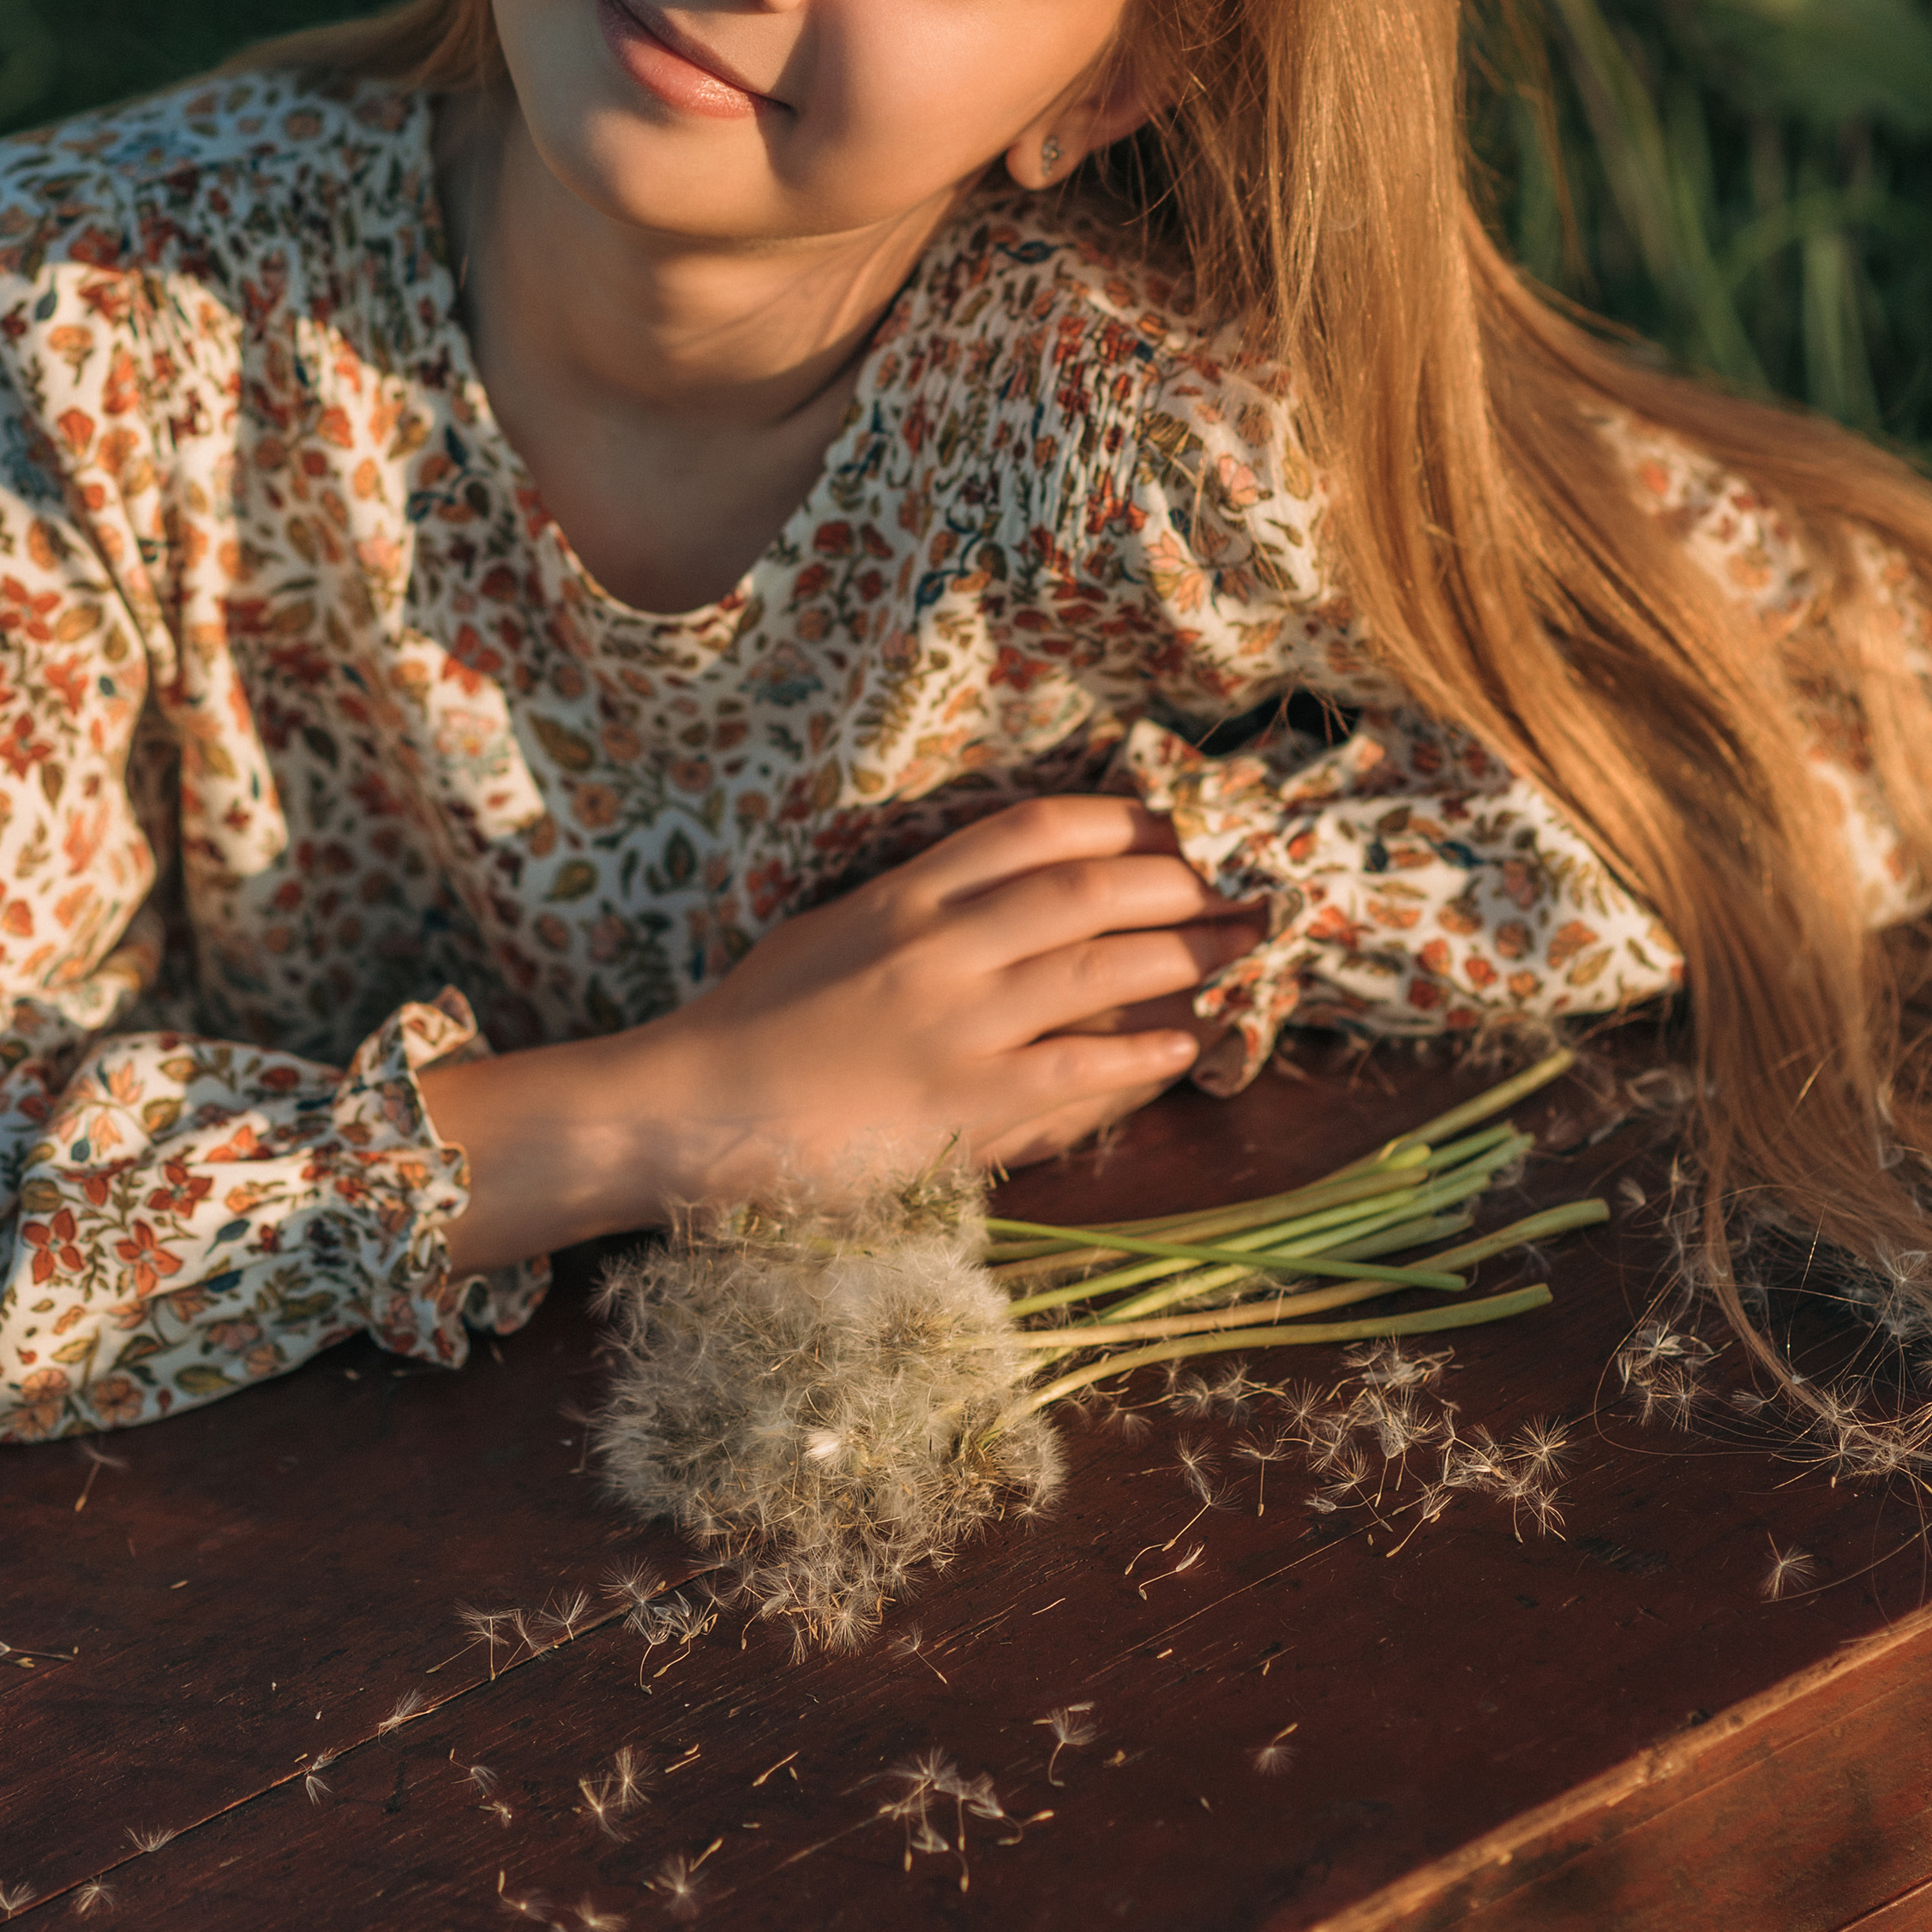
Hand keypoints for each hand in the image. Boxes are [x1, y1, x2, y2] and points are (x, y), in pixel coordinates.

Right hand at [431, 797, 1262, 1262]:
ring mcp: (958, 1025)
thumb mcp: (833, 933)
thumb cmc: (753, 1026)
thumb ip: (915, 908)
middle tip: (1240, 885)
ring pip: (1104, 968)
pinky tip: (1190, 1043)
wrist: (688, 1110)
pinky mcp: (966, 1107)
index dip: (1122, 821)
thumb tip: (1001, 895)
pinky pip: (1083, 1070)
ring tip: (1243, 947)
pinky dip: (1147, 1052)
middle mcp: (942, 944)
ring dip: (1189, 955)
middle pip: (1093, 890)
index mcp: (905, 892)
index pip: (1037, 830)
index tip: (1177, 823)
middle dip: (1182, 883)